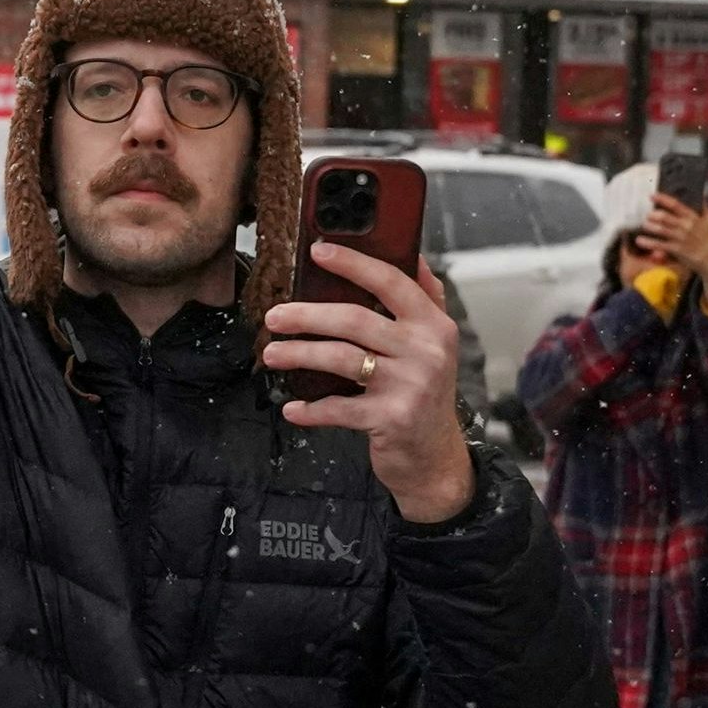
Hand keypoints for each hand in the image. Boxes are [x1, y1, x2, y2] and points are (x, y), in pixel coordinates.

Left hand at [260, 245, 476, 523]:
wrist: (435, 457)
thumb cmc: (424, 394)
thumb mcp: (435, 344)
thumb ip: (425, 300)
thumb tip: (413, 254)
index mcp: (433, 325)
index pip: (392, 282)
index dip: (353, 263)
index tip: (318, 250)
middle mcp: (426, 350)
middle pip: (355, 319)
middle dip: (307, 316)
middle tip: (274, 317)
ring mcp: (410, 385)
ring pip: (341, 358)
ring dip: (299, 355)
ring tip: (271, 355)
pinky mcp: (391, 418)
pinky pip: (338, 408)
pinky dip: (310, 409)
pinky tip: (292, 409)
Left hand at [642, 197, 707, 303]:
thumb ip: (705, 208)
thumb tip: (703, 195)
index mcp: (693, 218)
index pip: (676, 205)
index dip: (662, 199)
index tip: (652, 195)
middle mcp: (686, 226)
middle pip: (665, 217)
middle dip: (653, 214)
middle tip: (648, 214)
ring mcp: (680, 238)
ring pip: (660, 229)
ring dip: (650, 226)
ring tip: (644, 225)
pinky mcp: (676, 249)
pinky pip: (659, 245)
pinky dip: (648, 242)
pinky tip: (640, 240)